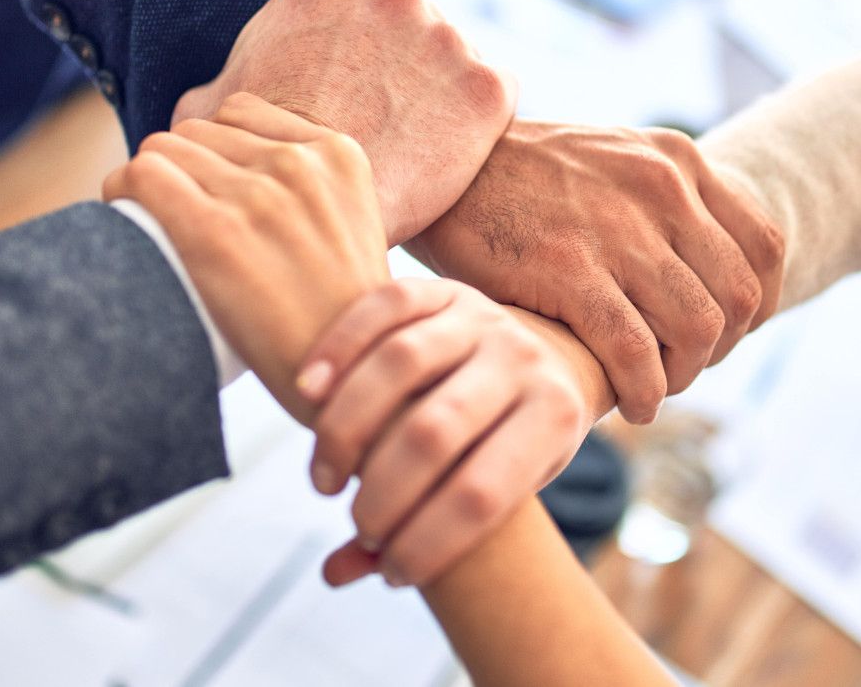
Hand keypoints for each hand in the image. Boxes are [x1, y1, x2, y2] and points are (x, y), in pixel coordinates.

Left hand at [103, 93, 389, 421]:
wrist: (347, 379)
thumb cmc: (342, 316)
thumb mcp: (354, 224)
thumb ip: (310, 185)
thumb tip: (235, 169)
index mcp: (340, 155)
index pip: (243, 112)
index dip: (218, 151)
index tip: (213, 190)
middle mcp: (300, 164)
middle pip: (199, 131)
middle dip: (183, 169)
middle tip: (181, 217)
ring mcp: (258, 195)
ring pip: (163, 148)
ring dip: (151, 182)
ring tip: (156, 225)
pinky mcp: (214, 231)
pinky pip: (140, 176)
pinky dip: (121, 193)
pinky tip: (129, 222)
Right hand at [172, 0, 517, 244]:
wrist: (308, 212)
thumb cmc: (254, 159)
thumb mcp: (212, 106)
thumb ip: (226, 80)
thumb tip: (207, 99)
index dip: (363, 44)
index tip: (357, 82)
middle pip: (416, 19)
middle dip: (405, 60)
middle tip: (385, 114)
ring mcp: (449, 35)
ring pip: (456, 58)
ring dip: (442, 91)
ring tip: (411, 142)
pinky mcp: (488, 86)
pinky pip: (494, 98)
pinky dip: (478, 124)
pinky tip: (444, 154)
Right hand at [296, 278, 588, 587]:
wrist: (548, 356)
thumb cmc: (514, 441)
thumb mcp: (503, 488)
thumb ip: (427, 529)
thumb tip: (336, 573)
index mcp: (555, 416)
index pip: (483, 493)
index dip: (429, 543)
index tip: (394, 571)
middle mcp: (524, 359)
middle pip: (434, 431)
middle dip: (383, 493)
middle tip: (357, 521)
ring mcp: (483, 316)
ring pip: (401, 363)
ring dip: (346, 428)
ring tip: (325, 479)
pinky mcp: (445, 288)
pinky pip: (384, 306)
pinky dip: (338, 347)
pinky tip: (306, 392)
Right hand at [406, 121, 784, 423]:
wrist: (443, 162)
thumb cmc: (523, 176)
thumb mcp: (611, 160)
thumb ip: (661, 201)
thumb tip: (703, 270)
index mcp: (677, 161)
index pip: (764, 246)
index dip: (758, 304)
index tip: (725, 333)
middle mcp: (661, 188)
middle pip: (738, 295)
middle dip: (720, 348)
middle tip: (681, 365)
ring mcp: (617, 228)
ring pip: (697, 329)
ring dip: (683, 375)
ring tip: (654, 386)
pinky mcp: (568, 268)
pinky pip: (635, 352)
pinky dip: (644, 391)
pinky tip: (628, 402)